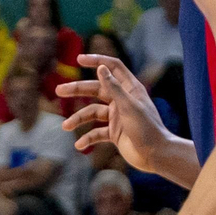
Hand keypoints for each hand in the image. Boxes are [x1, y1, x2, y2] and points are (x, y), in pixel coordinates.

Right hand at [58, 57, 175, 168]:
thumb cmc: (147, 128)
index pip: (112, 67)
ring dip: (78, 119)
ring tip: (65, 126)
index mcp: (130, 88)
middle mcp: (122, 100)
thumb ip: (113, 87)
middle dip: (77, 90)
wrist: (156, 155)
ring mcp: (117, 116)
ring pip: (92, 112)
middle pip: (96, 89)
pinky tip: (79, 145)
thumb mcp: (128, 106)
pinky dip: (88, 137)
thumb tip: (100, 68)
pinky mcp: (114, 132)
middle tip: (59, 91)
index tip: (79, 59)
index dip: (97, 61)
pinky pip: (97, 132)